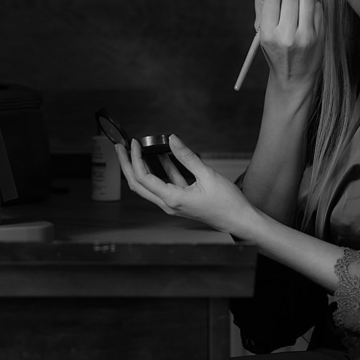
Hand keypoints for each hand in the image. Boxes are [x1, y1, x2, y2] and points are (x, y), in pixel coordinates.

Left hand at [116, 135, 258, 237]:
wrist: (239, 219)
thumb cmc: (226, 202)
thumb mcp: (207, 174)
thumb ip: (187, 156)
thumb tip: (172, 139)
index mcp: (172, 199)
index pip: (143, 178)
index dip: (135, 159)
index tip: (135, 143)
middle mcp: (168, 204)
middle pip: (138, 185)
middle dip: (127, 165)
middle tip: (121, 147)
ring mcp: (173, 204)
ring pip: (149, 186)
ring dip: (141, 168)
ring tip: (136, 150)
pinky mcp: (180, 201)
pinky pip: (164, 185)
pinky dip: (160, 170)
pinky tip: (162, 156)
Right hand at [252, 0, 323, 93]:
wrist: (294, 78)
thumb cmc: (276, 52)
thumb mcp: (262, 35)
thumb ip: (266, 9)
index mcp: (268, 34)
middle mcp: (287, 35)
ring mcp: (307, 36)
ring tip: (297, 0)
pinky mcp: (320, 35)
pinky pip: (318, 7)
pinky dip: (312, 3)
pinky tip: (306, 10)